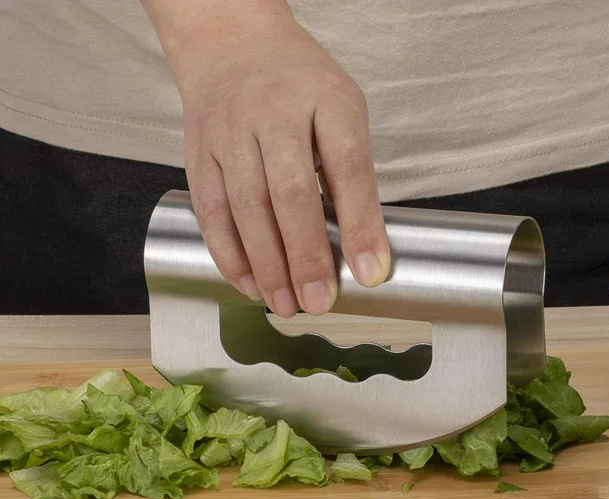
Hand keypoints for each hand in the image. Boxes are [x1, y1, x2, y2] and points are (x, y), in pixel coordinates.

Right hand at [142, 0, 389, 316]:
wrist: (230, 43)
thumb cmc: (300, 87)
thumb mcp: (341, 110)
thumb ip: (351, 173)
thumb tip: (362, 252)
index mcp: (326, 99)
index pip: (347, 166)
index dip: (360, 224)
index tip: (370, 273)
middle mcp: (274, 112)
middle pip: (290, 193)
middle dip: (306, 257)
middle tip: (319, 302)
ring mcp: (230, 132)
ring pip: (246, 207)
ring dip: (267, 264)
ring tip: (285, 305)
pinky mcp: (198, 153)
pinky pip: (210, 211)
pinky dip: (229, 254)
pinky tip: (248, 284)